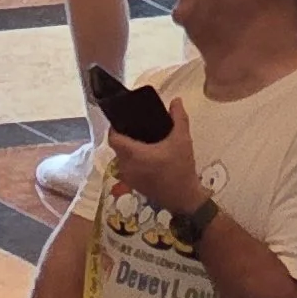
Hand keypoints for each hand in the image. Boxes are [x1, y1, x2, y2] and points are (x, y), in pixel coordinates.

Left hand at [106, 93, 200, 220]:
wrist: (183, 198)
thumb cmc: (181, 168)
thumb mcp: (182, 140)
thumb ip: (179, 118)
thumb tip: (176, 100)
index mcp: (133, 154)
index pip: (113, 138)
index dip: (114, 127)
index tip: (123, 119)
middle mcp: (125, 166)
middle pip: (117, 147)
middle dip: (124, 136)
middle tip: (137, 126)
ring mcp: (128, 177)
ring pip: (122, 157)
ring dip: (129, 149)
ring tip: (142, 139)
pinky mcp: (132, 185)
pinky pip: (127, 167)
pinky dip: (132, 160)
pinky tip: (146, 154)